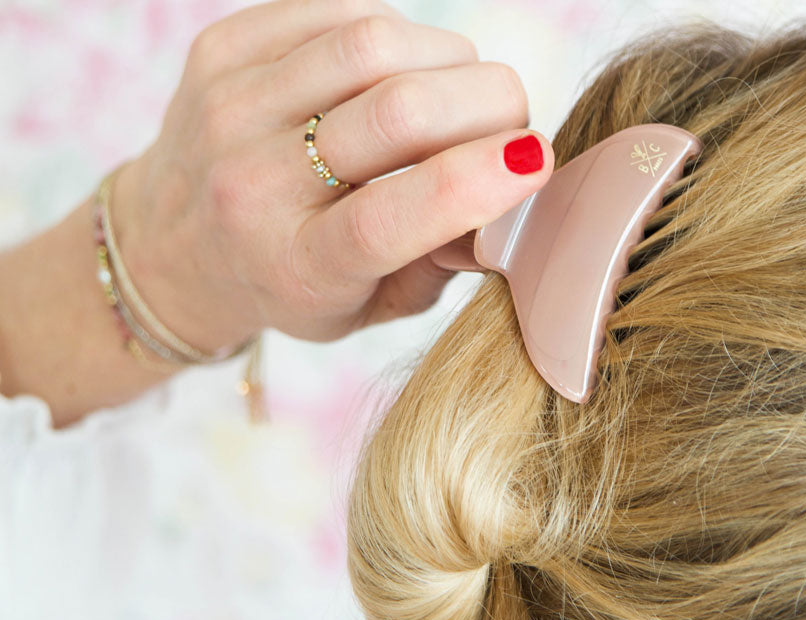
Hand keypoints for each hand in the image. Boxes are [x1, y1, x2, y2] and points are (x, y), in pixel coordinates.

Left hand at [111, 0, 554, 353]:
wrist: (176, 246)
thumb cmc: (292, 286)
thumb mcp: (364, 309)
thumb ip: (436, 270)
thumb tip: (506, 203)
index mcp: (297, 267)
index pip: (391, 218)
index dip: (477, 181)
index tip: (535, 160)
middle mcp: (253, 187)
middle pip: (395, 114)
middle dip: (487, 104)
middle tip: (513, 121)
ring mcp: (230, 109)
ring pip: (374, 45)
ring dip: (450, 60)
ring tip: (461, 94)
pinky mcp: (222, 50)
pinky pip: (338, 12)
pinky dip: (397, 36)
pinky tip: (402, 71)